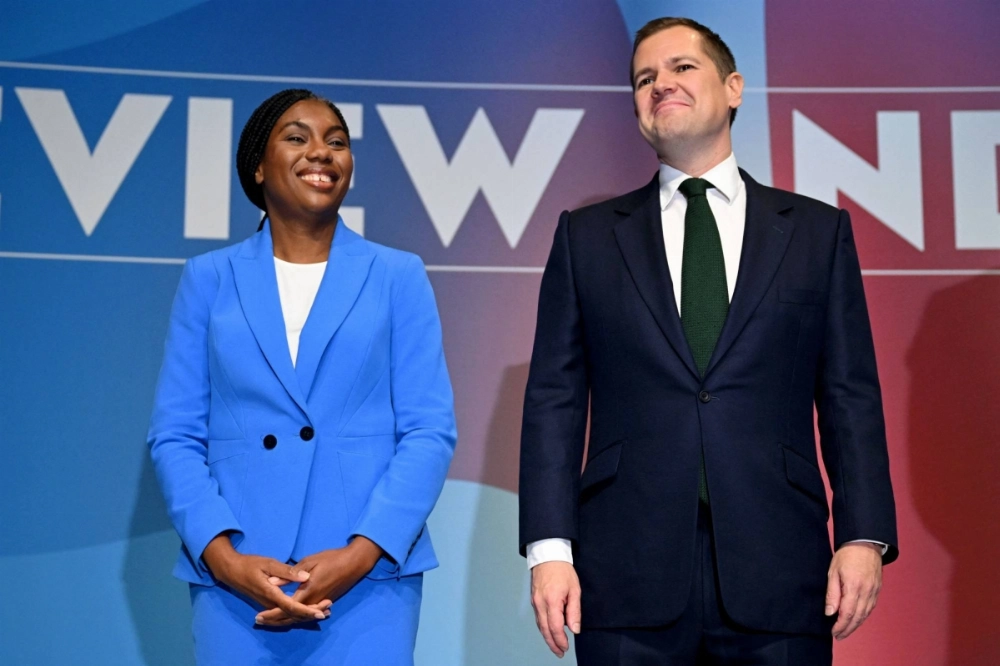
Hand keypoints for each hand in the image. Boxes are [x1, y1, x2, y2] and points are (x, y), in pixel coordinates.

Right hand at [201, 534, 331, 624]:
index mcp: (271, 593)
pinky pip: (285, 612)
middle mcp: (270, 603)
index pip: (292, 606)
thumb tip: (306, 576)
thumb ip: (287, 571)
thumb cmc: (250, 564)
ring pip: (289, 615)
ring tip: (324, 611)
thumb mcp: (268, 563)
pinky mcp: (268, 604)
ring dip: (306, 615)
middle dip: (310, 614)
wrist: (231, 571)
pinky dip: (298, 612)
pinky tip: (309, 609)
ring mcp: (268, 605)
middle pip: (292, 614)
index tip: (321, 612)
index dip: (307, 610)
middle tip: (328, 611)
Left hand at [255, 536, 384, 626]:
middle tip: (260, 620)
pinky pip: (307, 613)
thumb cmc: (331, 558)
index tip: (258, 616)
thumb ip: (290, 574)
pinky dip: (297, 616)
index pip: (285, 607)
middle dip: (275, 620)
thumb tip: (272, 583)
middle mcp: (313, 601)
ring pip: (300, 617)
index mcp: (308, 591)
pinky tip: (290, 615)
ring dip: (285, 619)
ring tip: (271, 619)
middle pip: (291, 616)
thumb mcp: (309, 561)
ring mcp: (320, 603)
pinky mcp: (325, 601)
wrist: (354, 562)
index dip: (271, 613)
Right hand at [530, 561, 580, 657]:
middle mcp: (540, 603)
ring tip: (555, 646)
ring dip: (547, 637)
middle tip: (560, 653)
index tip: (566, 647)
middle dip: (552, 643)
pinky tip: (549, 632)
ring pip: (539, 625)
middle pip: (544, 629)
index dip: (560, 640)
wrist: (548, 555)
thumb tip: (574, 629)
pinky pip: (538, 618)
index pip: (555, 627)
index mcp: (552, 601)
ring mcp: (535, 602)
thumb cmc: (563, 571)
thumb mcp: (574, 589)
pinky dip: (543, 628)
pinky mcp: (534, 600)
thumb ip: (574, 611)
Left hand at [825, 542, 882, 639]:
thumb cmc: (846, 555)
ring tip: (845, 631)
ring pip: (865, 614)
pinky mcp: (877, 590)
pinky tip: (856, 619)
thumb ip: (832, 593)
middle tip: (838, 636)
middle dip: (848, 629)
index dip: (840, 625)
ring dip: (856, 625)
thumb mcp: (833, 572)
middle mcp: (866, 592)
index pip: (847, 613)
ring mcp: (874, 591)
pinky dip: (863, 616)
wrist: (865, 544)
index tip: (833, 631)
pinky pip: (870, 608)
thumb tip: (830, 612)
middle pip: (857, 617)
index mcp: (854, 587)